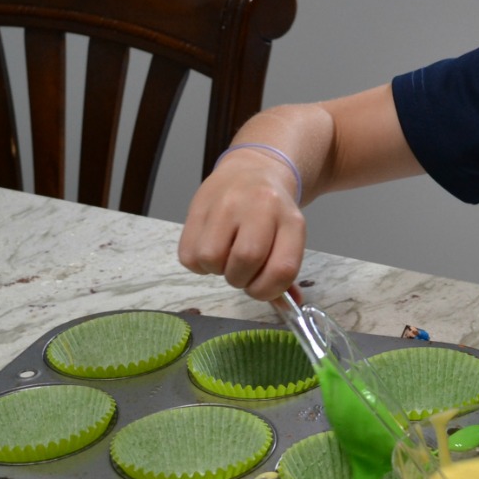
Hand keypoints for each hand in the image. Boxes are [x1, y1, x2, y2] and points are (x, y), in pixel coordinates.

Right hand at [176, 150, 305, 299]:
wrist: (251, 170)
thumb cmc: (271, 213)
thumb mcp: (288, 237)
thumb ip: (285, 275)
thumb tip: (290, 308)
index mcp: (289, 220)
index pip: (282, 269)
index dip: (268, 290)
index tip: (260, 287)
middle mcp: (259, 207)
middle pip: (245, 261)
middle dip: (240, 279)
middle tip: (241, 271)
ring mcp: (225, 204)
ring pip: (211, 258)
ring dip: (217, 269)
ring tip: (225, 256)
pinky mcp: (197, 206)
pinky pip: (188, 254)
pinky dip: (198, 263)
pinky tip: (210, 247)